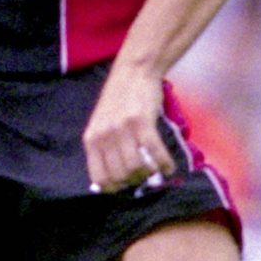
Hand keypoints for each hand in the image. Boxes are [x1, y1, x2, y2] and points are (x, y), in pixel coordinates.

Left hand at [82, 64, 172, 193]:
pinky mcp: (141, 122)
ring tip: (155, 170)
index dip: (114, 187)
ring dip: (149, 173)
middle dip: (135, 180)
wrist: (133, 72)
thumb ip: (104, 149)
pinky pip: (155, 152)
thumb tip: (115, 181)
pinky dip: (164, 163)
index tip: (126, 186)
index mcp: (91, 139)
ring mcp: (122, 129)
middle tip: (144, 176)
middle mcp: (104, 136)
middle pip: (121, 175)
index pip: (100, 178)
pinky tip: (169, 167)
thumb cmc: (118, 102)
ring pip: (137, 167)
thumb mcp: (101, 126)